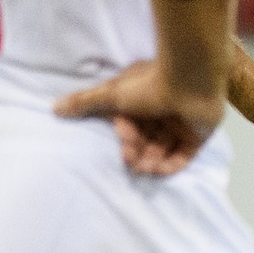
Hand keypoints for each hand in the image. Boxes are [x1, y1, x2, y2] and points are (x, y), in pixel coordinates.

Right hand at [55, 60, 222, 175]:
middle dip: (136, 153)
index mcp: (144, 99)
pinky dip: (170, 166)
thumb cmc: (151, 85)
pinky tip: (159, 170)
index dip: (125, 138)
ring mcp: (182, 123)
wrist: (192, 81)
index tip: (123, 147)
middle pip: (146, 140)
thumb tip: (54, 108)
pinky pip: (183, 156)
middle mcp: (163, 111)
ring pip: (162, 150)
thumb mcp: (112, 93)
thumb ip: (85, 102)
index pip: (131, 125)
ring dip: (151, 162)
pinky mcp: (199, 134)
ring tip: (144, 169)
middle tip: (132, 162)